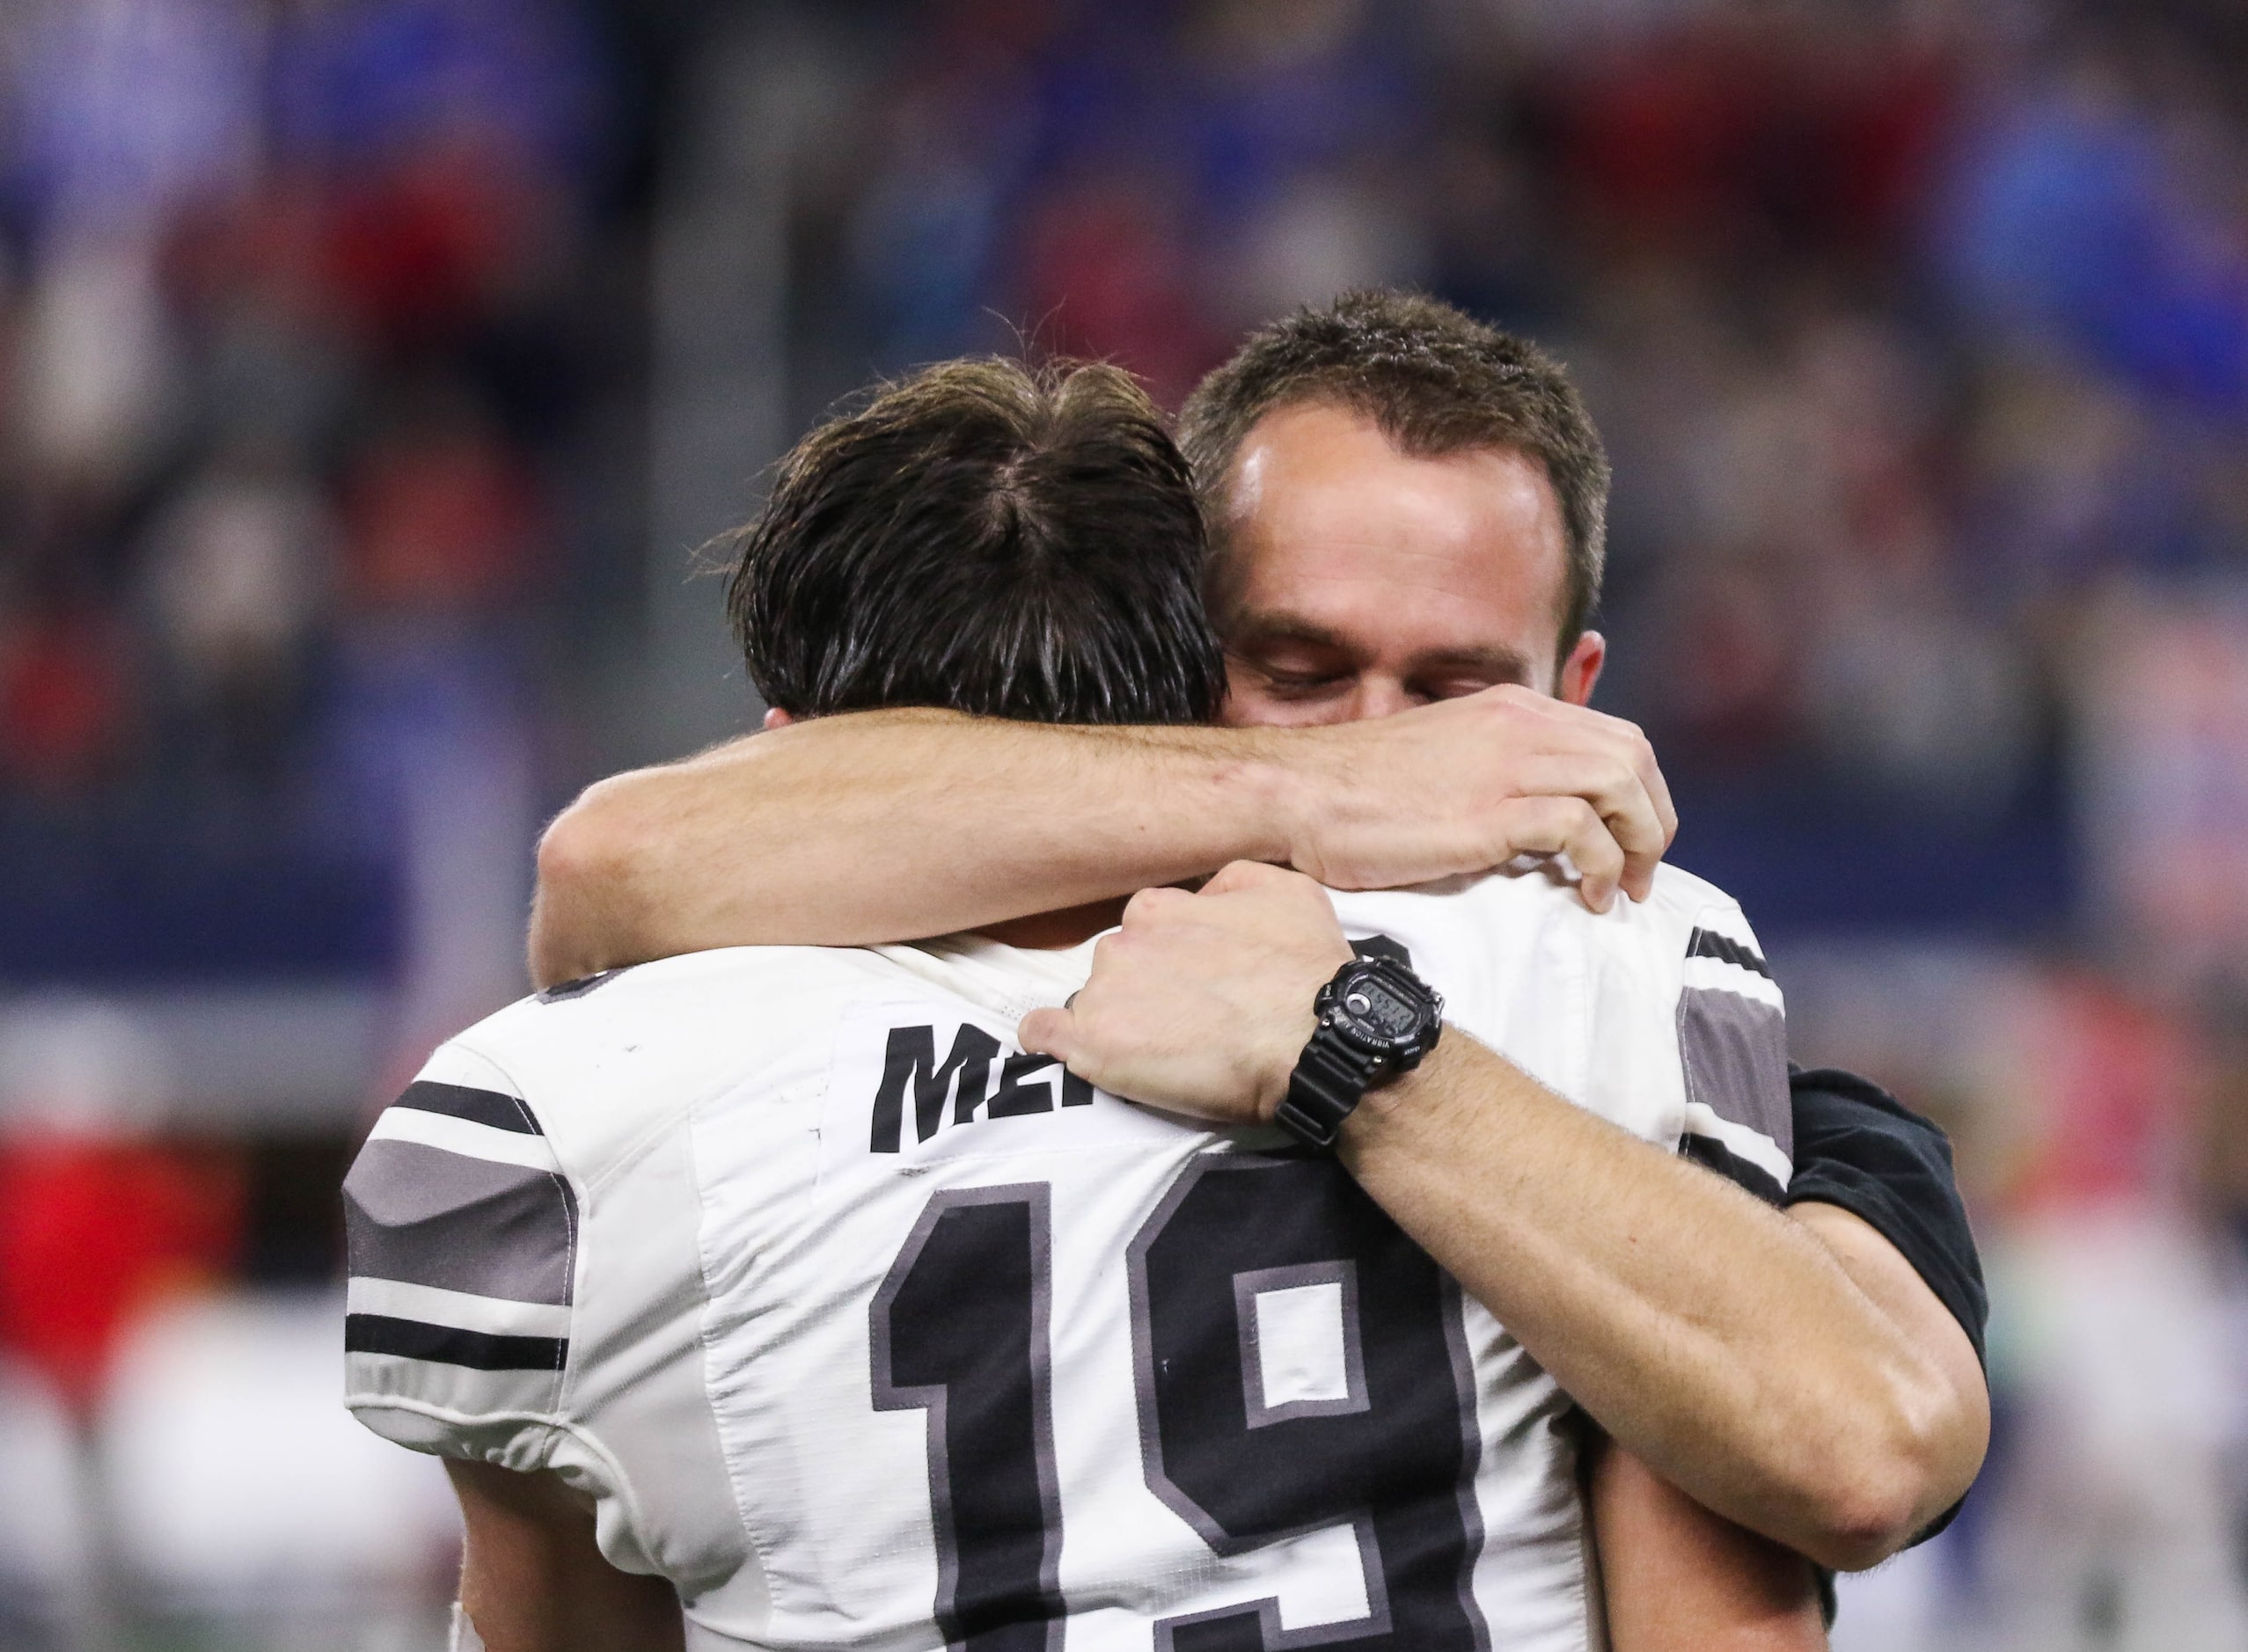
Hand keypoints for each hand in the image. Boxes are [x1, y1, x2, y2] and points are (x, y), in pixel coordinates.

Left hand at [1018, 861, 1354, 1123]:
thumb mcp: (1286, 891)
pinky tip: (1071, 1049)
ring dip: (1116, 1019)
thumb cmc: (1307, 970)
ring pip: (1091, 1001)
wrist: (1313, 1039)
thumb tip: (1203, 896)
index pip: (1144, 927)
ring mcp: (1102, 993)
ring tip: (1164, 1050)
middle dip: (1144, 988)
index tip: (1196, 982)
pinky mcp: (1092, 1044)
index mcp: (1158, 908)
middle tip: (1189, 1020)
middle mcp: (1121, 943)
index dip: (1170, 957)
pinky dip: (1051, 1040)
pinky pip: (1042, 1034)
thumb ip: (1230, 883)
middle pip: (1117, 965)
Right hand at [1285, 686, 1674, 910]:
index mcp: (1510, 709)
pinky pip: (1580, 829)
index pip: (1615, 736)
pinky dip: (1599, 865)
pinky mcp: (1489, 812)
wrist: (1299, 795)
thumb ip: (1496, 767)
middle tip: (1642, 872)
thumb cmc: (1359, 792)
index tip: (1634, 840)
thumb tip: (1537, 811)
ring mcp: (1506, 765)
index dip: (1642, 792)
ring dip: (1638, 843)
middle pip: (1632, 757)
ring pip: (1620, 785)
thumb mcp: (1446, 757)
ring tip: (1623, 889)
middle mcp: (1518, 725)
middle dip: (1653, 819)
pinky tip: (1584, 896)